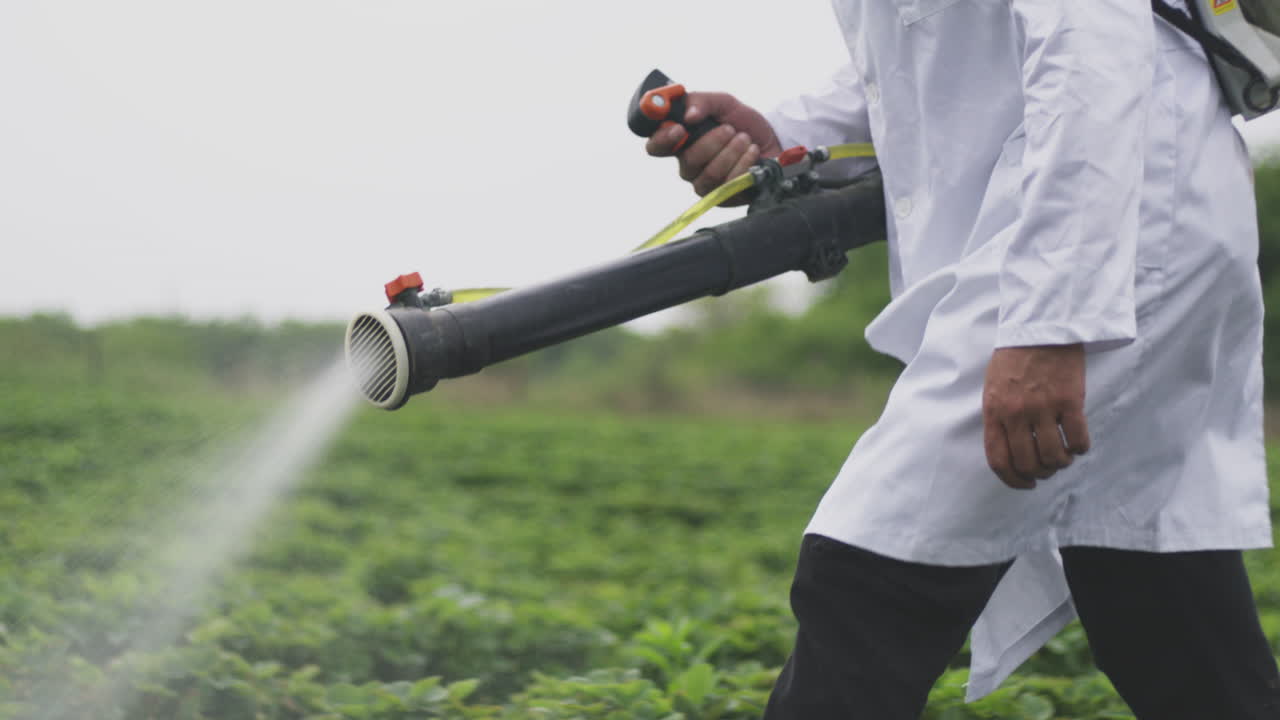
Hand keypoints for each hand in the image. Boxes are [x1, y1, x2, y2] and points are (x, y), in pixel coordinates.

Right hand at [644, 92, 781, 202]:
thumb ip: (702, 101)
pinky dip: (744, 163)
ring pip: (710, 174)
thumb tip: (688, 115)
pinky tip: (752, 152)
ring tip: (745, 139)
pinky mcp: (722, 197)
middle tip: (730, 129)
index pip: (656, 147)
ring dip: (732, 151)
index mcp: (681, 142)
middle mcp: (688, 165)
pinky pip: (728, 184)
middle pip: (687, 161)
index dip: (662, 139)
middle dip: (713, 141)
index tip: (680, 128)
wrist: (773, 140)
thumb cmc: (742, 123)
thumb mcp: (723, 103)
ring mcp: (704, 184)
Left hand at [982, 344, 1090, 489]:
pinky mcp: (1069, 400)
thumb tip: (1008, 450)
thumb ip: (998, 418)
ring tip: (1063, 456)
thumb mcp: (993, 388)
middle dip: (1039, 474)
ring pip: (1053, 457)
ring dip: (1060, 463)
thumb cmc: (1015, 358)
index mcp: (994, 411)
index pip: (998, 460)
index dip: (1012, 480)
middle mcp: (1016, 413)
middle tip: (1047, 468)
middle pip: (1027, 464)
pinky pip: (1077, 440)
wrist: (1041, 328)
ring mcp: (1043, 407)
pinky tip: (1078, 443)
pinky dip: (1080, 448)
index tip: (1024, 484)